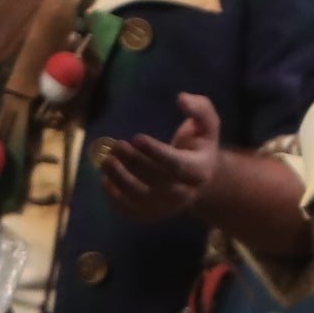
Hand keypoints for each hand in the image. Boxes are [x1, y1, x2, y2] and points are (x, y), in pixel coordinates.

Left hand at [94, 92, 227, 219]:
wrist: (198, 177)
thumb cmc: (199, 144)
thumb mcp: (207, 124)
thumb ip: (199, 108)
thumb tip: (181, 98)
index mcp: (200, 170)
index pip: (177, 165)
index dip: (156, 153)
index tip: (136, 137)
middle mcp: (185, 193)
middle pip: (156, 180)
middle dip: (134, 162)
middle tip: (116, 144)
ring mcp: (167, 207)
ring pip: (140, 197)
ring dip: (120, 179)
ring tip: (105, 160)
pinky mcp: (151, 214)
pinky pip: (130, 211)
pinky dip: (114, 198)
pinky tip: (106, 179)